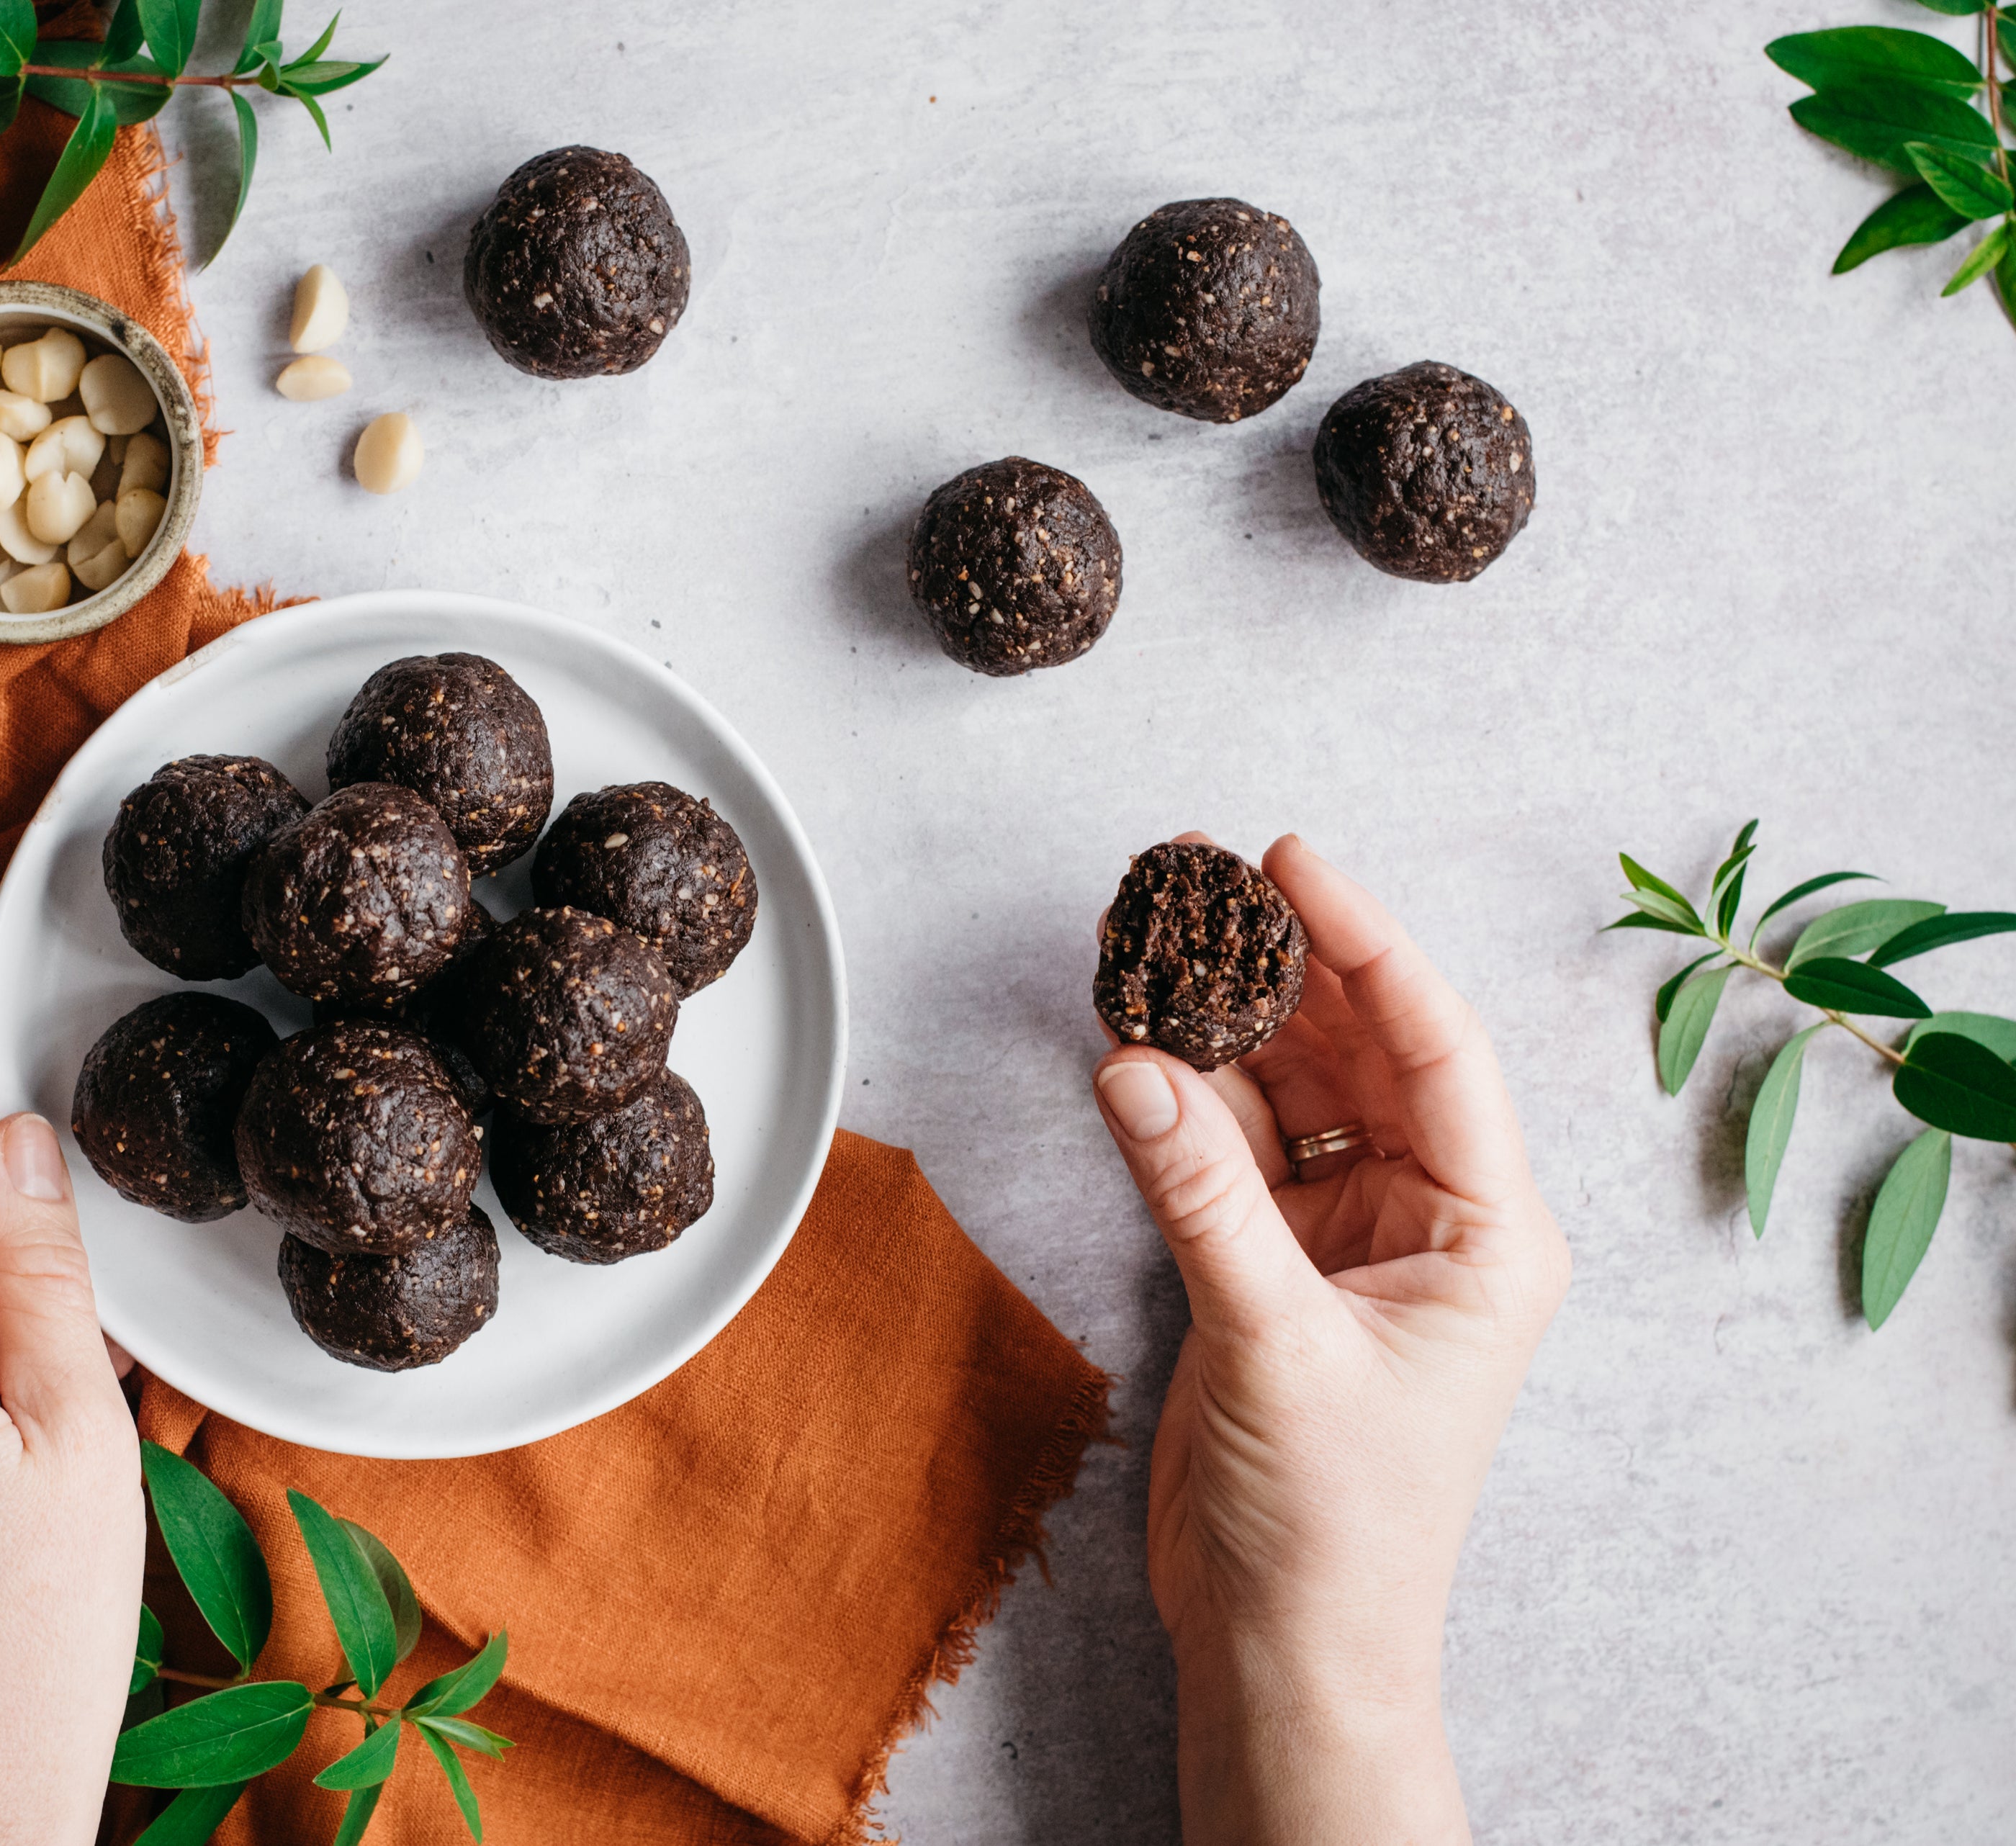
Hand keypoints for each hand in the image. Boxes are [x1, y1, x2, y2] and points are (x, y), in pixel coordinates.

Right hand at [1091, 836, 1568, 1845]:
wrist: (1286, 1644)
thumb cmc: (1338, 1527)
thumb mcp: (1277, 1346)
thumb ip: (1203, 1199)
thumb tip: (1134, 1067)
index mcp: (1489, 1234)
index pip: (1433, 1050)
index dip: (1366, 945)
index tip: (1292, 865)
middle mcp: (1427, 1221)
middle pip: (1358, 1052)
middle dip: (1284, 965)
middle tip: (1202, 878)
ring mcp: (1345, 1241)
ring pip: (1286, 1094)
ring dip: (1221, 1024)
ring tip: (1152, 940)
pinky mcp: (1269, 1270)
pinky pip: (1228, 1153)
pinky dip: (1180, 1102)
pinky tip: (1133, 1044)